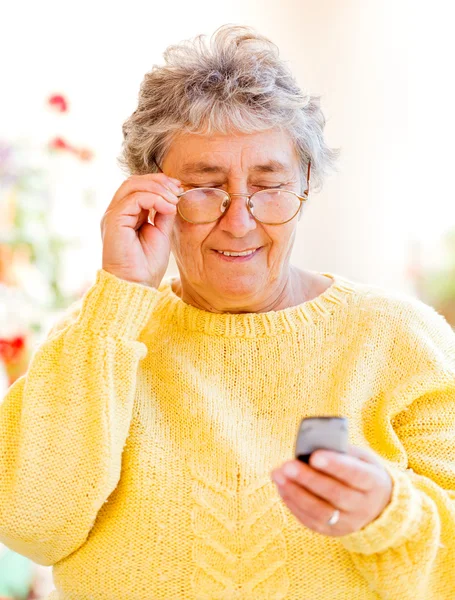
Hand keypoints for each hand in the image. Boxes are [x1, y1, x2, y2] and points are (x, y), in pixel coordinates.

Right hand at [101, 173, 182, 287]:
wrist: (137, 284)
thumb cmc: (147, 265)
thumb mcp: (161, 232)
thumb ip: (163, 212)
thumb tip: (172, 196)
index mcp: (126, 215)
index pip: (139, 187)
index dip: (159, 183)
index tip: (179, 189)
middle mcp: (117, 213)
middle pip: (134, 181)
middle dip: (159, 182)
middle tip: (178, 189)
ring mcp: (113, 216)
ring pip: (132, 185)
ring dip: (157, 189)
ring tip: (174, 200)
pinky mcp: (113, 221)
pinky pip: (133, 198)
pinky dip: (154, 199)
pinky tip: (167, 208)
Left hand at [271, 445, 392, 536]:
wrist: (377, 505)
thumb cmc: (361, 471)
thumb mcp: (361, 458)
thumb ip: (341, 452)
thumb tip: (311, 447)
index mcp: (374, 482)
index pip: (355, 474)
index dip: (335, 465)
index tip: (314, 456)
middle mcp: (363, 506)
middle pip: (335, 494)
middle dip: (308, 479)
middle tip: (287, 465)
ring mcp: (349, 522)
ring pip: (320, 511)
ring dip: (295, 493)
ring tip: (278, 475)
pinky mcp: (333, 532)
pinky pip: (311, 521)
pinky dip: (293, 504)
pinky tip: (282, 488)